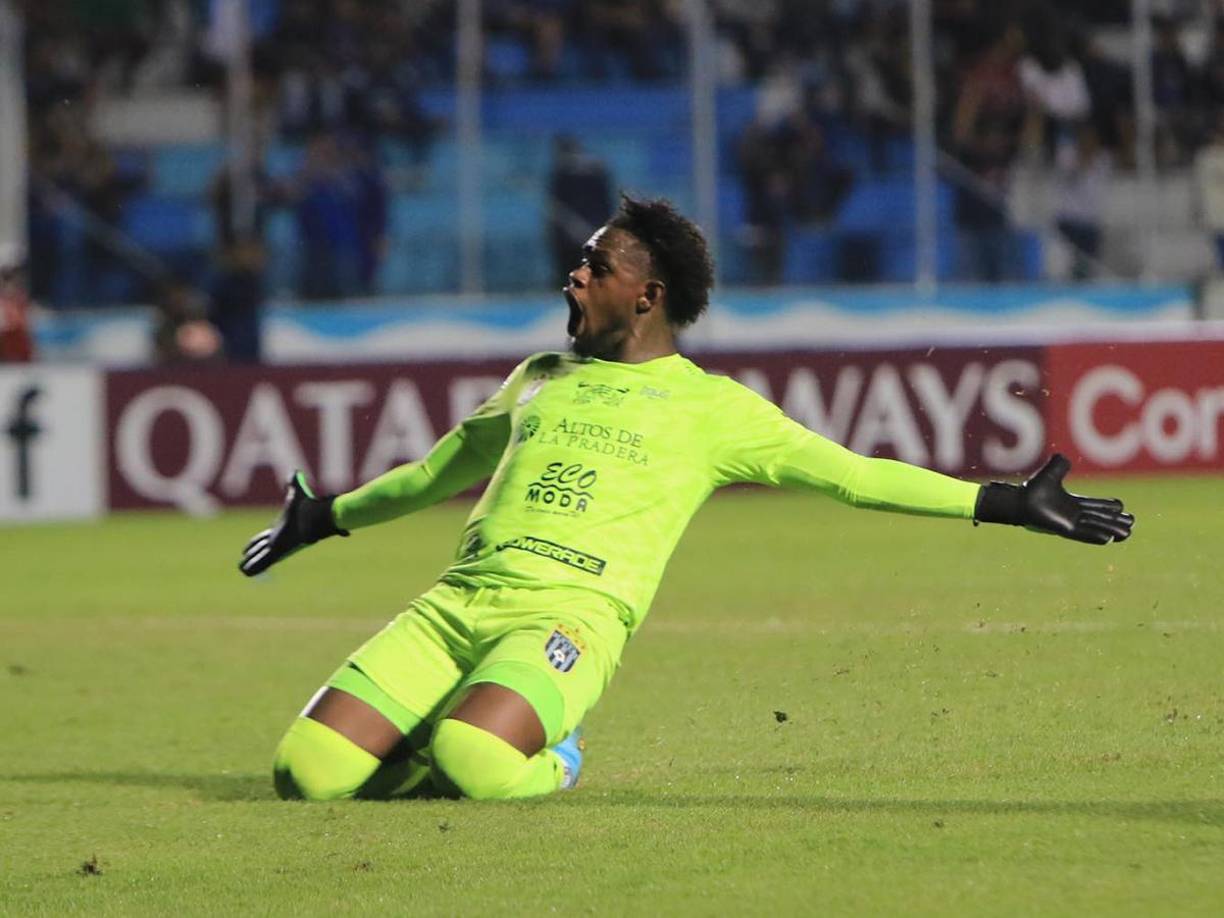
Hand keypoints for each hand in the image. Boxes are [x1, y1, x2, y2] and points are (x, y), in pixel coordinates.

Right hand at [239, 471, 347, 575]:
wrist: (317, 518)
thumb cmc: (309, 507)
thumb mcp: (297, 493)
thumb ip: (294, 483)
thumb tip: (294, 473)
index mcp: (281, 528)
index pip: (265, 536)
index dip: (257, 541)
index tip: (249, 546)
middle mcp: (278, 539)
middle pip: (261, 548)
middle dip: (252, 553)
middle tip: (243, 560)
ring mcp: (278, 547)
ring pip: (260, 557)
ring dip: (251, 562)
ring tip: (242, 569)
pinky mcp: (279, 552)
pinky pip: (263, 562)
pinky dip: (254, 567)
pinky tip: (246, 572)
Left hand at [975, 454, 1133, 544]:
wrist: (1020, 501)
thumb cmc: (1032, 489)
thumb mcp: (1051, 473)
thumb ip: (1060, 464)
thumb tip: (1065, 458)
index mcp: (1073, 503)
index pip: (1096, 505)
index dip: (1108, 506)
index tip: (1121, 507)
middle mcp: (1074, 515)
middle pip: (1100, 518)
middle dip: (1115, 520)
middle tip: (1132, 522)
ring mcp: (1070, 523)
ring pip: (1097, 526)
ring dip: (1111, 529)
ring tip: (1128, 533)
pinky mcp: (1064, 529)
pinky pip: (1084, 534)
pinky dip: (1096, 535)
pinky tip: (1109, 539)